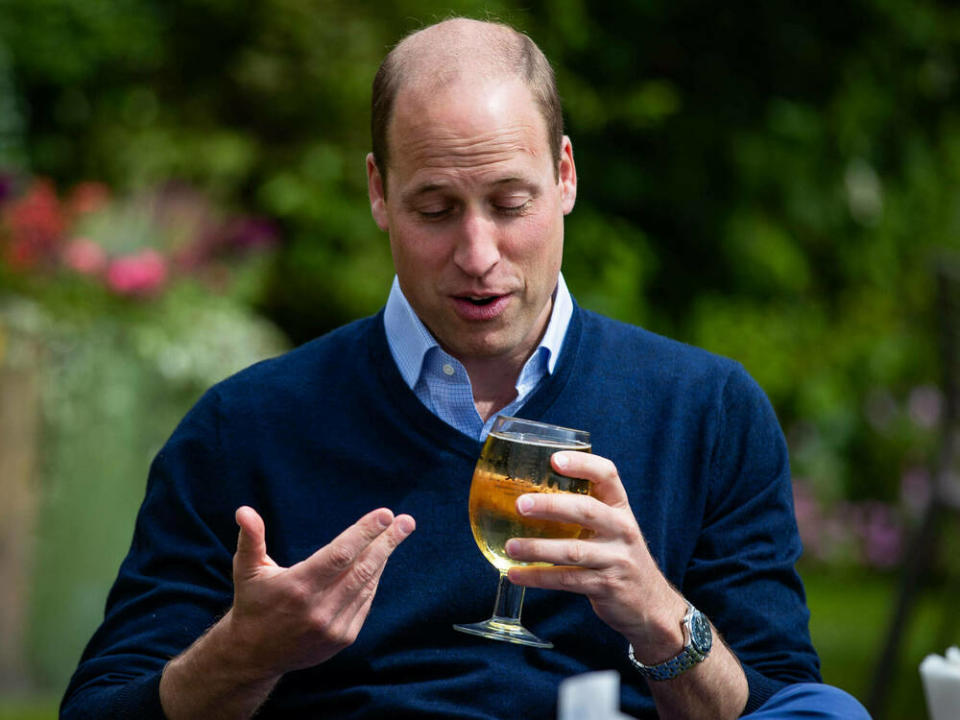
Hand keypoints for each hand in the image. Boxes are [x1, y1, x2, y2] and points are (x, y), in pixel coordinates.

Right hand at [228, 505, 415, 678]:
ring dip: (383, 557)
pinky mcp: (343, 638)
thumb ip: (251, 539)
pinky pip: (365, 601)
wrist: (254, 655)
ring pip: (367, 584)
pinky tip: (380, 560)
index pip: (340, 554)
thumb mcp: (247, 570)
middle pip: (362, 568)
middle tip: (406, 521)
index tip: (385, 514)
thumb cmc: (253, 602)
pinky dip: (373, 579)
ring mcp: (333, 626)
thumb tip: (244, 510)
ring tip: (397, 533)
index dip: (364, 533)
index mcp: (297, 587)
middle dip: (387, 542)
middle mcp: (318, 609)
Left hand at [505, 452, 684, 659]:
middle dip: (550, 506)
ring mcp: (616, 559)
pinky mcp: (606, 586)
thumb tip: (530, 494)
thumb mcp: (612, 527)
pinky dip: (539, 577)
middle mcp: (621, 530)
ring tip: (510, 546)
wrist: (651, 604)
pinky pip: (567, 580)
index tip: (554, 459)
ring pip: (573, 551)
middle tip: (520, 504)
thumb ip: (584, 510)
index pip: (607, 475)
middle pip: (586, 510)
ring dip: (538, 548)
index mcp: (620, 508)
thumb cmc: (619, 557)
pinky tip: (515, 574)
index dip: (582, 464)